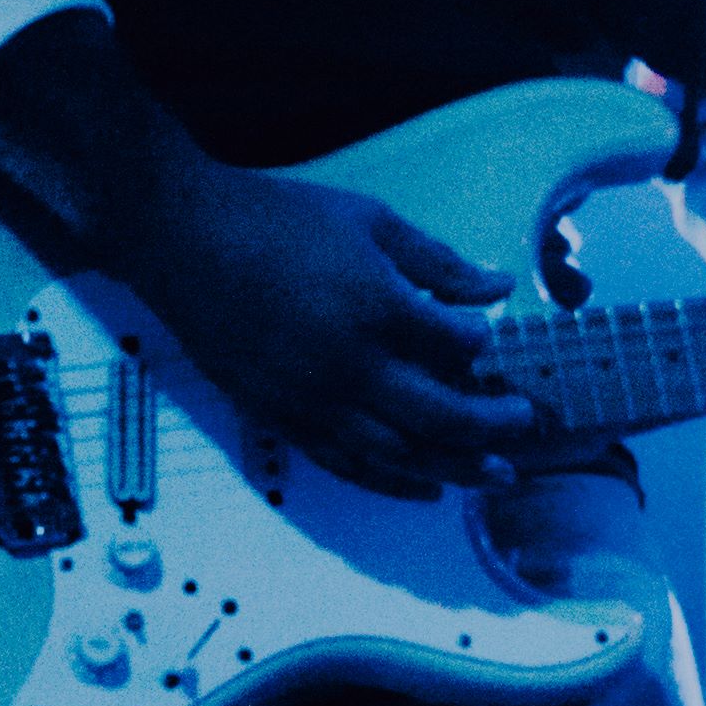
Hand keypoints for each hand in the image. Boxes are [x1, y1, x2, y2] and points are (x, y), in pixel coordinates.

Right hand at [130, 155, 534, 493]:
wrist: (181, 238)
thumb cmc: (274, 219)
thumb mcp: (368, 220)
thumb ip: (436, 261)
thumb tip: (498, 285)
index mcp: (375, 305)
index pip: (457, 344)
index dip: (485, 344)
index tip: (491, 340)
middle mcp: (348, 364)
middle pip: (442, 414)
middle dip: (493, 425)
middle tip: (523, 424)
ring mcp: (312, 399)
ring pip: (401, 454)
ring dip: (456, 467)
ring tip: (496, 475)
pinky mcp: (282, 418)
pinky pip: (348, 465)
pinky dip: (394, 483)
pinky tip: (429, 487)